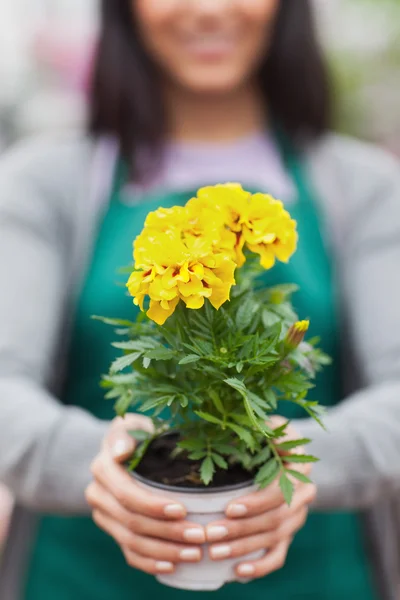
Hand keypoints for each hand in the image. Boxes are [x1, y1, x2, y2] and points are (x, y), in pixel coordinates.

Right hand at [86, 415, 205, 575]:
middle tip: (200, 535)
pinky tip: (173, 566)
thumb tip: (120, 451)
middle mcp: (98, 494)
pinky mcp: (113, 530)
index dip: (153, 506)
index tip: (183, 509)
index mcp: (103, 468)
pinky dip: (151, 563)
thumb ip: (125, 432)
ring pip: (131, 542)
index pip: (127, 494)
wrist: (123, 448)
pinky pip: (129, 554)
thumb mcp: (131, 424)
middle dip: (168, 531)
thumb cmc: (137, 433)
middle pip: (132, 521)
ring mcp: (104, 516)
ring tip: (194, 552)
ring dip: (165, 551)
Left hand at [205, 417, 315, 579]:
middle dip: (241, 530)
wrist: (284, 452)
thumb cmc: (267, 434)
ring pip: (273, 538)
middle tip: (210, 534)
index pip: (280, 493)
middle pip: (274, 519)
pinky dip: (260, 567)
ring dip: (243, 548)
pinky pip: (278, 556)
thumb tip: (254, 427)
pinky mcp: (287, 534)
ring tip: (215, 552)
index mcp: (298, 468)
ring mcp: (296, 517)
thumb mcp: (268, 424)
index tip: (228, 508)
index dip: (256, 503)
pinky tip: (238, 573)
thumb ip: (264, 425)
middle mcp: (302, 495)